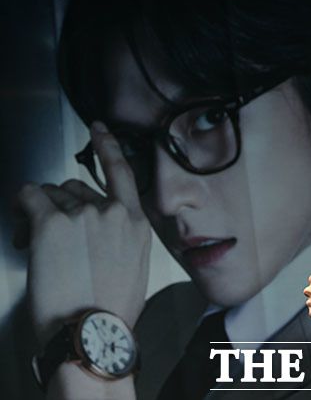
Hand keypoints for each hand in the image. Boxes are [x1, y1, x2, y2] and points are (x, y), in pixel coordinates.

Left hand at [15, 121, 150, 346]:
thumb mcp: (135, 267)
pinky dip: (23, 210)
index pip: (122, 172)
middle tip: (51, 234)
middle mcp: (111, 212)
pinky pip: (29, 196)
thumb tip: (102, 229)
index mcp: (135, 223)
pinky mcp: (51, 222)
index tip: (100, 130)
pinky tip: (26, 233)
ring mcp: (82, 214)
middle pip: (76, 187)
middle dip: (61, 206)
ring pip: (50, 194)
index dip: (108, 146)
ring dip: (39, 214)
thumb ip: (122, 236)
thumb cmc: (112, 309)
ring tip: (36, 244)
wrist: (92, 331)